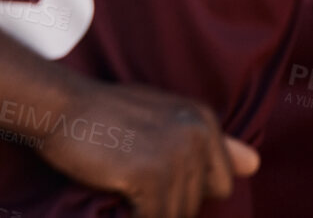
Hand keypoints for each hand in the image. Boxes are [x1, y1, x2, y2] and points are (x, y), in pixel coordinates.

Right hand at [37, 82, 258, 217]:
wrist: (57, 105)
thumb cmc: (102, 113)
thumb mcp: (160, 117)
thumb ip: (204, 142)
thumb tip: (255, 165)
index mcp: (203, 120)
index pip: (220, 183)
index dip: (185, 188)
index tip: (150, 173)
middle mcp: (197, 135)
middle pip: (197, 203)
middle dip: (165, 201)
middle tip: (129, 174)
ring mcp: (176, 155)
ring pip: (177, 214)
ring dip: (149, 210)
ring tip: (122, 182)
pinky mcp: (152, 174)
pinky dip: (135, 216)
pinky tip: (117, 195)